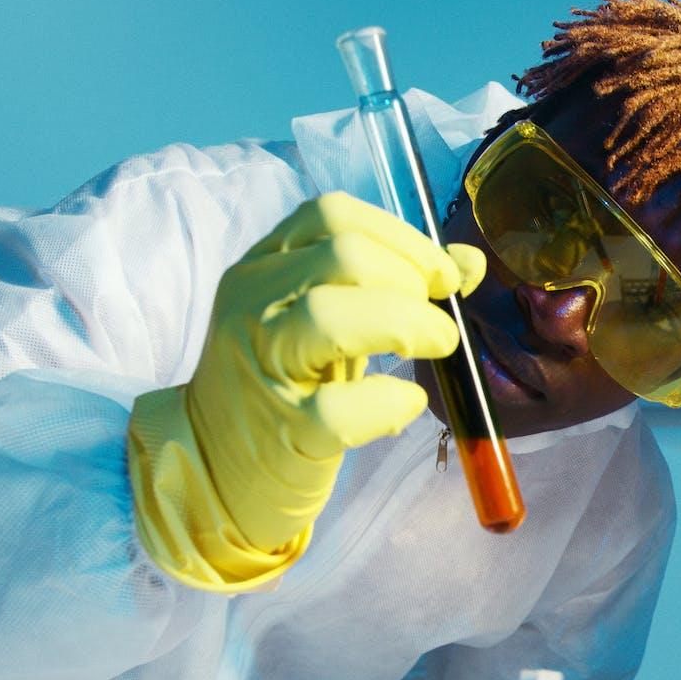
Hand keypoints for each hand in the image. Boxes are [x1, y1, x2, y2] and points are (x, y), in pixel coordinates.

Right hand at [128, 192, 483, 589]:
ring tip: (437, 346)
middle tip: (437, 319)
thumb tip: (469, 262)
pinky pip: (337, 409)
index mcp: (263, 265)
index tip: (442, 276)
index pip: (332, 215)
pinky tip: (407, 403)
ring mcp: (260, 367)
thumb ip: (393, 283)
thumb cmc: (284, 384)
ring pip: (328, 316)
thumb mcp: (331, 320)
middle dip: (411, 279)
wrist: (211, 464)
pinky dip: (387, 401)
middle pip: (342, 255)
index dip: (403, 238)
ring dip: (405, 323)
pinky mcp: (280, 433)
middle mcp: (251, 304)